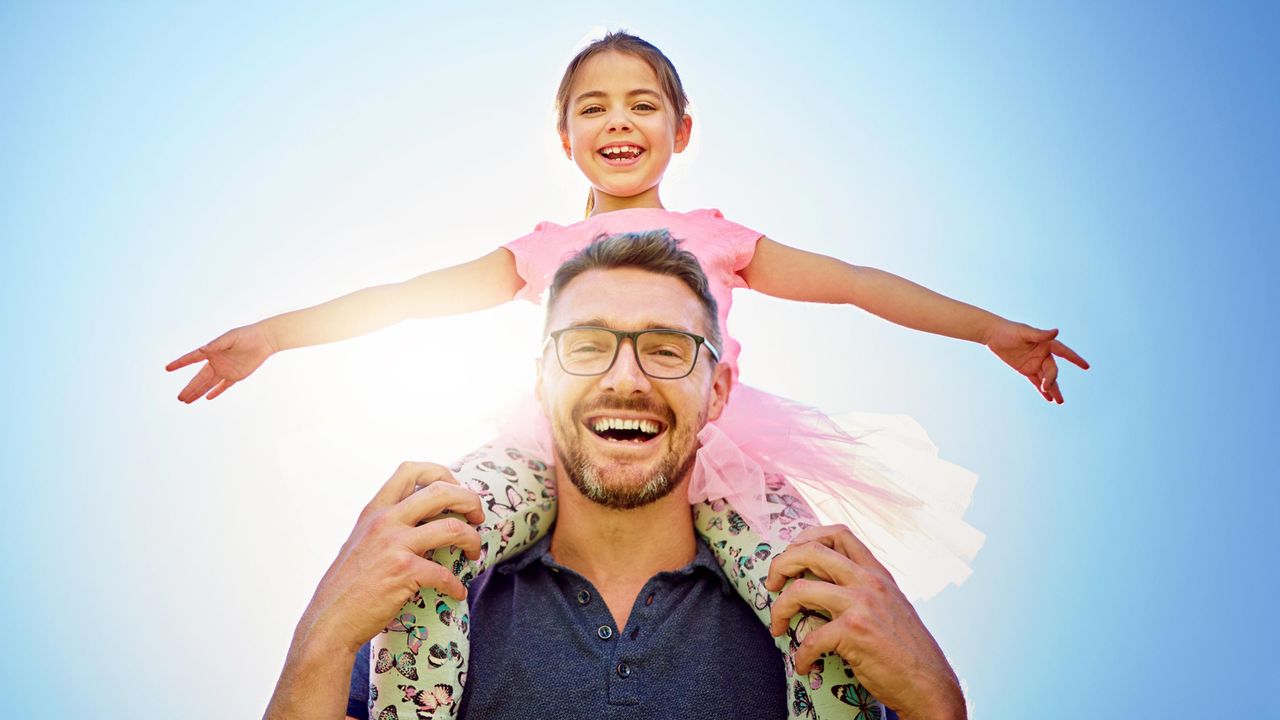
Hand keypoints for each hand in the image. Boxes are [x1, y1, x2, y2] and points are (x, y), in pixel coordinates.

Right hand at [165, 323, 276, 402]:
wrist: (265, 340)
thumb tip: (202, 349)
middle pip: (199, 378)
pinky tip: (207, 398)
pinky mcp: (236, 376)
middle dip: (189, 388)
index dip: (180, 363)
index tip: (167, 368)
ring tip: (187, 401)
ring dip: (198, 392)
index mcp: (212, 351)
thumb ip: (216, 344)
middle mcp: (216, 362)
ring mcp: (225, 370)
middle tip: (179, 398)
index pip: (192, 359)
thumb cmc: (247, 335)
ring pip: (209, 384)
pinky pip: (224, 386)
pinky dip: (216, 392)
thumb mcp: (230, 338)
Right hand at [298, 462, 484, 655]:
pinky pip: (444, 573)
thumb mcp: (361, 541)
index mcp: (375, 510)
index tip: (455, 490)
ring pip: (452, 527)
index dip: (441, 473)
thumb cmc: (348, 586)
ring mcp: (394, 544)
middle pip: (441, 490)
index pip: (411, 470)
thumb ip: (386, 525)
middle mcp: (385, 520)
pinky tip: (457, 592)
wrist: (329, 620)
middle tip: (478, 516)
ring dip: (472, 540)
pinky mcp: (403, 571)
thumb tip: (422, 520)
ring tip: (473, 553)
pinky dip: (456, 585)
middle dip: (469, 500)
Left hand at [765, 525, 965, 719]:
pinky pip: (810, 638)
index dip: (807, 538)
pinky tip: (803, 665)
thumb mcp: (890, 605)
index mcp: (877, 572)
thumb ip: (864, 588)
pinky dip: (801, 655)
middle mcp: (869, 581)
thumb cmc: (907, 650)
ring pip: (800, 589)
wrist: (930, 684)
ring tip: (777, 627)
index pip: (839, 533)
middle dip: (781, 564)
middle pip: (811, 550)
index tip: (791, 557)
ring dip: (779, 609)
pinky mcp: (854, 632)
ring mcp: (861, 604)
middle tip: (771, 585)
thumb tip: (824, 582)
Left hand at [983, 320, 1088, 403]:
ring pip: (1047, 378)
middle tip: (1046, 387)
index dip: (1075, 359)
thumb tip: (1057, 331)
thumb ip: (1040, 334)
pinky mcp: (1026, 370)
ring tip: (1059, 401)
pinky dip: (1042, 390)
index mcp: (1046, 344)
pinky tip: (1049, 399)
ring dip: (1053, 389)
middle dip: (1051, 380)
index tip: (1086, 366)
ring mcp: (1035, 363)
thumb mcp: (1024, 332)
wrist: (993, 335)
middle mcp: (1043, 354)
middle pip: (1052, 370)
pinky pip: (1036, 381)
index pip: (1064, 352)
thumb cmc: (1009, 330)